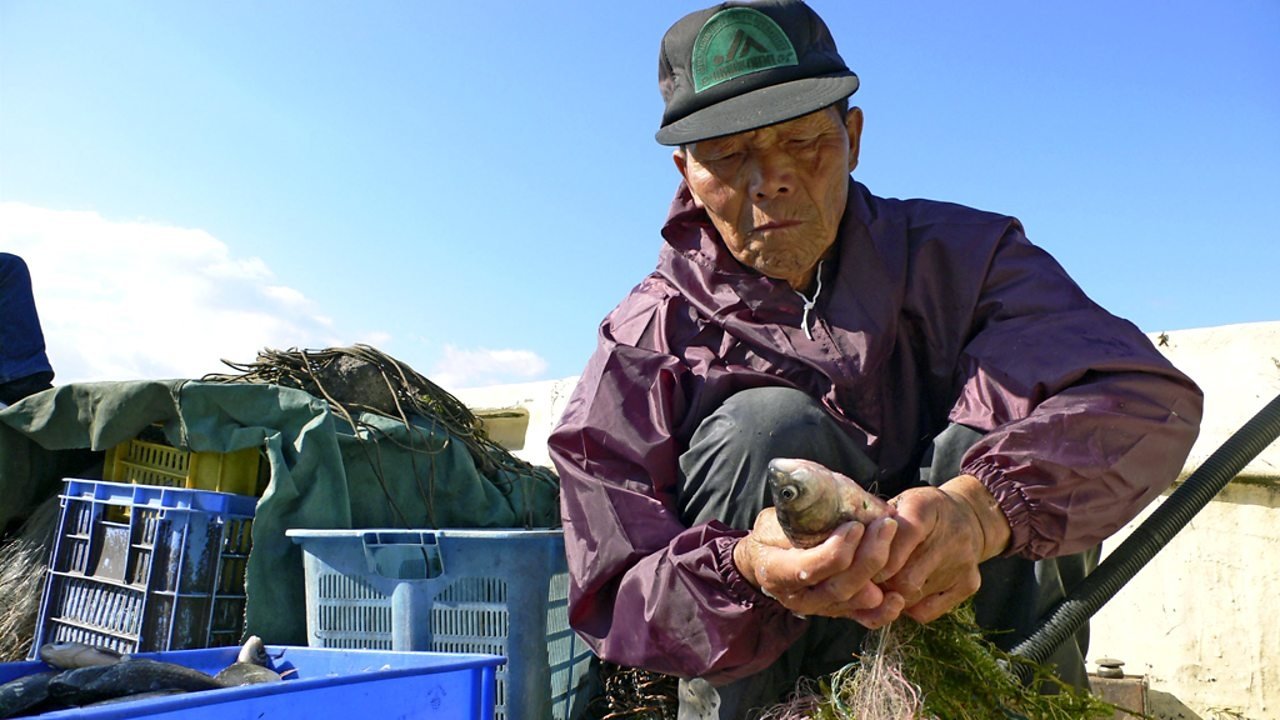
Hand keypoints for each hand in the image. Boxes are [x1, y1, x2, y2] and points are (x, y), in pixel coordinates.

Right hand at [732, 506, 900, 618]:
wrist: (768, 556)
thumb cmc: (773, 532)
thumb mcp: (774, 520)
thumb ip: (794, 517)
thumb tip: (819, 500)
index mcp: (776, 572)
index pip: (807, 569)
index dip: (834, 552)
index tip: (855, 526)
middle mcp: (798, 597)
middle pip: (838, 587)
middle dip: (866, 559)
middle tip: (885, 527)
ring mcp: (820, 607)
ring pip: (853, 600)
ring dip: (877, 573)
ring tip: (893, 544)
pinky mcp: (838, 610)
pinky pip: (862, 617)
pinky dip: (882, 612)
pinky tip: (897, 599)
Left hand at [851, 474, 1010, 626]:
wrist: (970, 517)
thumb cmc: (920, 512)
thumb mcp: (899, 503)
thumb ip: (873, 522)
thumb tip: (838, 547)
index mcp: (926, 510)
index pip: (897, 539)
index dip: (874, 555)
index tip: (858, 561)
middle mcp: (951, 537)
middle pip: (903, 576)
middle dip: (878, 582)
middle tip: (864, 579)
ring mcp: (962, 564)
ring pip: (912, 596)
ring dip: (889, 595)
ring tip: (881, 585)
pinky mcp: (968, 584)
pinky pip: (926, 612)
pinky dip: (908, 608)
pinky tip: (902, 593)